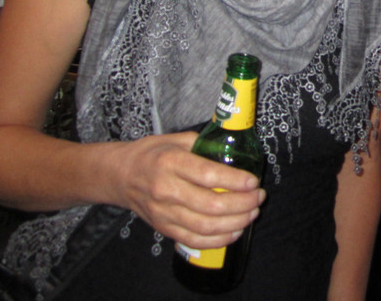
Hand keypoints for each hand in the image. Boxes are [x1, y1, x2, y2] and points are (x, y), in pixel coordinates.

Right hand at [112, 132, 265, 248]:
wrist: (120, 176)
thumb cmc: (152, 154)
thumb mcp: (177, 139)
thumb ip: (204, 145)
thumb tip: (236, 149)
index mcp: (171, 163)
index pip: (209, 175)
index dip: (236, 181)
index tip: (254, 181)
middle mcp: (166, 190)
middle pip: (211, 205)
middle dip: (242, 203)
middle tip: (259, 197)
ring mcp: (164, 213)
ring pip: (204, 226)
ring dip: (235, 222)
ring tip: (252, 213)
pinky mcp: (163, 228)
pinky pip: (194, 240)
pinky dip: (218, 239)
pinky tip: (235, 231)